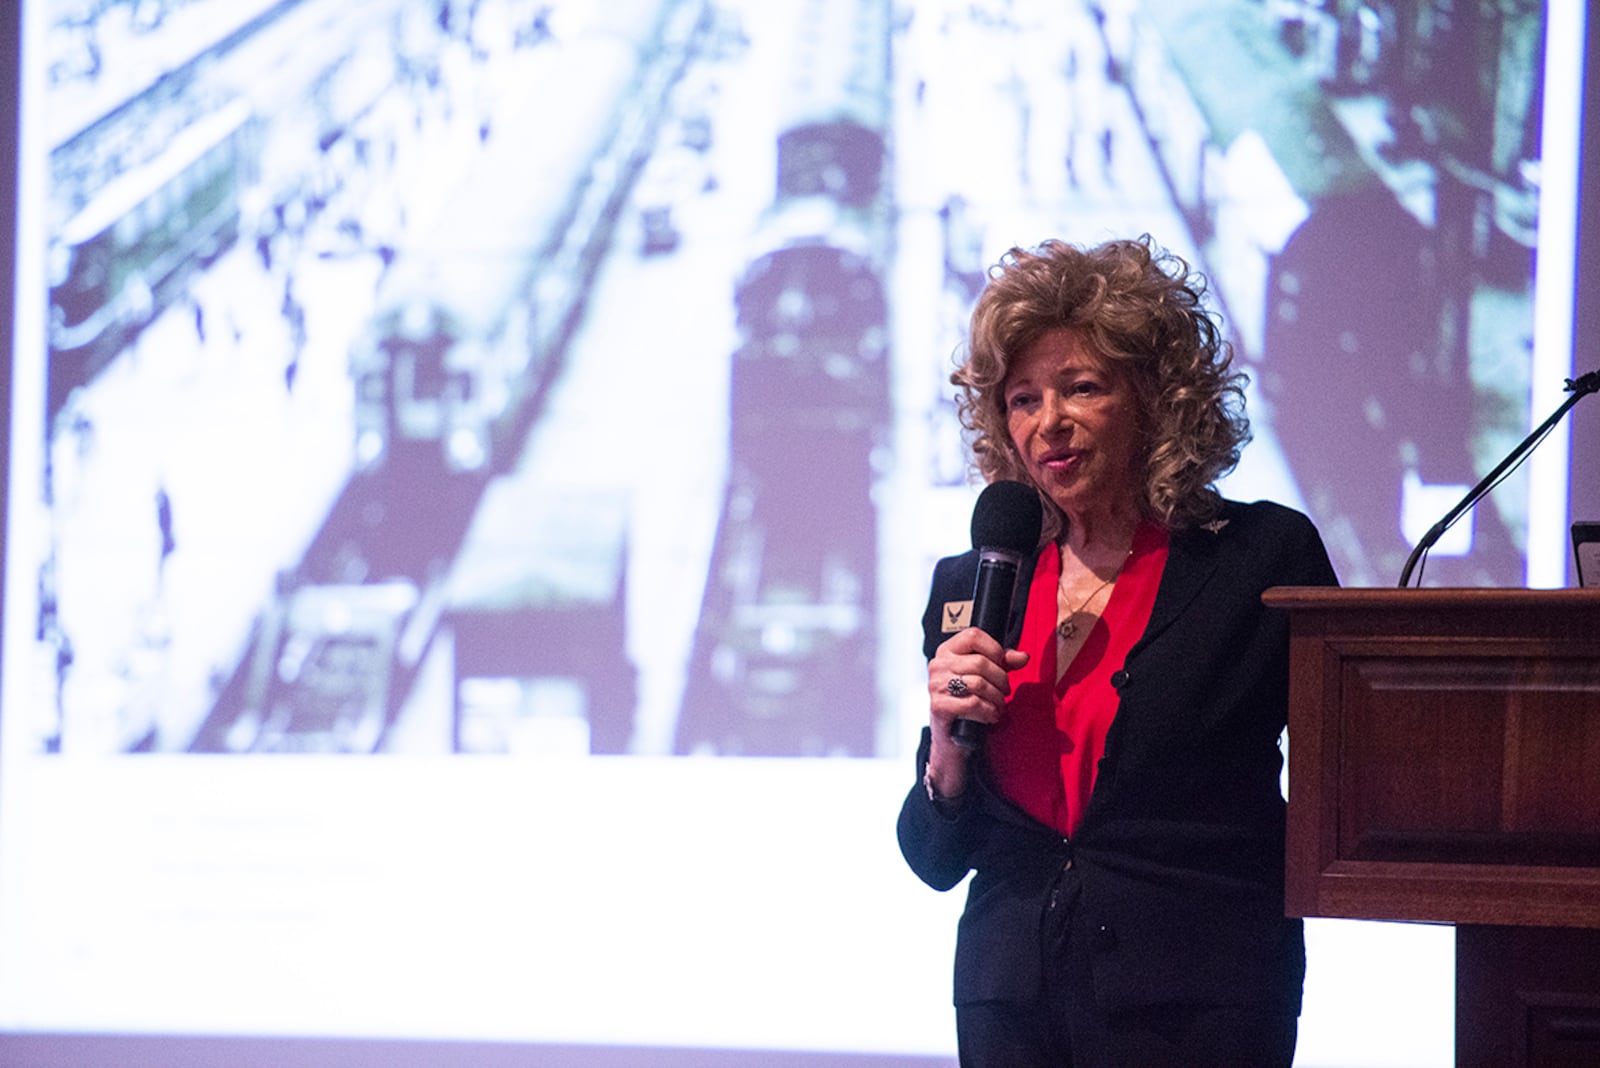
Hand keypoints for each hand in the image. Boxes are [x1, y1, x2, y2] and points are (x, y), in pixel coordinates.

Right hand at [924, 628, 1028, 797]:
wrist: (951, 737)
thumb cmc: (968, 702)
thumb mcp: (985, 677)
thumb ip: (1003, 663)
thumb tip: (1023, 656)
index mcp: (947, 651)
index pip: (973, 635)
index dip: (995, 649)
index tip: (1003, 664)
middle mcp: (938, 665)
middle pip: (980, 663)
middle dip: (1001, 680)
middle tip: (1005, 692)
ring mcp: (936, 686)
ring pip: (979, 684)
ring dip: (996, 698)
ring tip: (998, 705)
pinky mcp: (939, 707)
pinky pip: (973, 704)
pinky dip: (988, 711)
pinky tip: (990, 715)